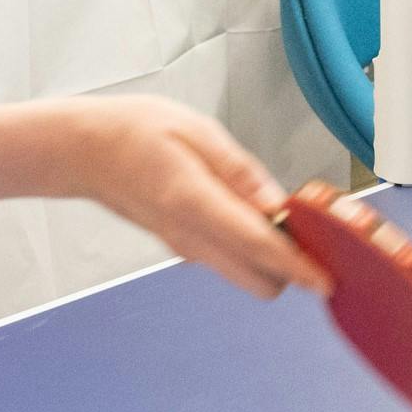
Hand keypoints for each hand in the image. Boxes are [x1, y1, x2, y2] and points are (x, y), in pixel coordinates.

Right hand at [52, 97, 325, 303]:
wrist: (85, 151)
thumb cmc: (137, 131)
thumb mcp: (196, 131)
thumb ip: (240, 172)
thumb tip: (277, 206)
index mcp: (193, 203)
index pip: (256, 245)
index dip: (297, 265)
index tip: (326, 280)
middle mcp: (190, 238)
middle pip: (257, 280)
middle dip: (290, 266)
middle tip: (308, 228)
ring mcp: (185, 248)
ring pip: (243, 274)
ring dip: (271, 259)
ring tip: (283, 216)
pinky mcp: (183, 247)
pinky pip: (227, 260)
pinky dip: (249, 249)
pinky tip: (252, 214)